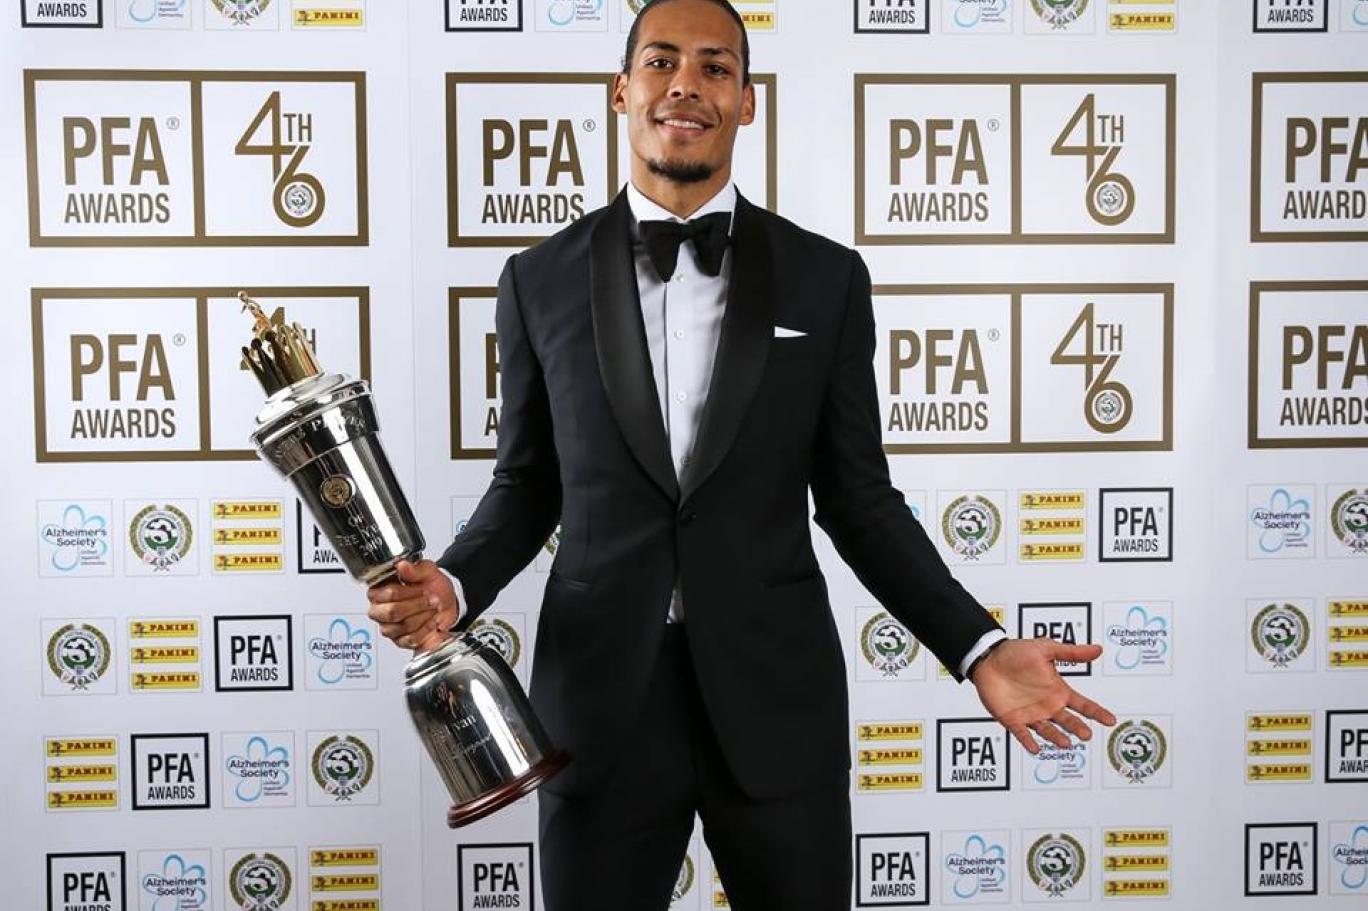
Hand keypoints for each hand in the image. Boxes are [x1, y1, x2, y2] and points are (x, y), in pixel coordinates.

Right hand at [366, 559, 460, 651]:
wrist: (447, 602)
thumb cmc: (433, 586)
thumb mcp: (428, 572)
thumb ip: (414, 569)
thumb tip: (402, 565)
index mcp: (380, 590)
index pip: (388, 593)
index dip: (409, 592)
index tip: (423, 588)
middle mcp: (379, 610)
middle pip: (392, 612)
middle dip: (417, 605)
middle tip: (430, 599)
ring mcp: (388, 627)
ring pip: (402, 626)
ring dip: (424, 616)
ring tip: (433, 608)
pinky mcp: (399, 641)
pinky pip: (411, 639)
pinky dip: (426, 630)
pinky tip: (432, 621)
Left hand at [969, 639, 1115, 753]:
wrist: (988, 658)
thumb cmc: (1016, 652)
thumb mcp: (1045, 649)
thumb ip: (1071, 653)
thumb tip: (1097, 649)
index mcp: (1058, 691)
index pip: (1083, 704)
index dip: (1097, 712)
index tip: (1110, 720)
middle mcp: (1047, 706)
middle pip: (1068, 721)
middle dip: (1077, 728)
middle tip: (1086, 734)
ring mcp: (1031, 714)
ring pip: (1048, 731)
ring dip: (1057, 737)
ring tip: (1065, 743)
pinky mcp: (1013, 720)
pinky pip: (1022, 734)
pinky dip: (1029, 741)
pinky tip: (1035, 748)